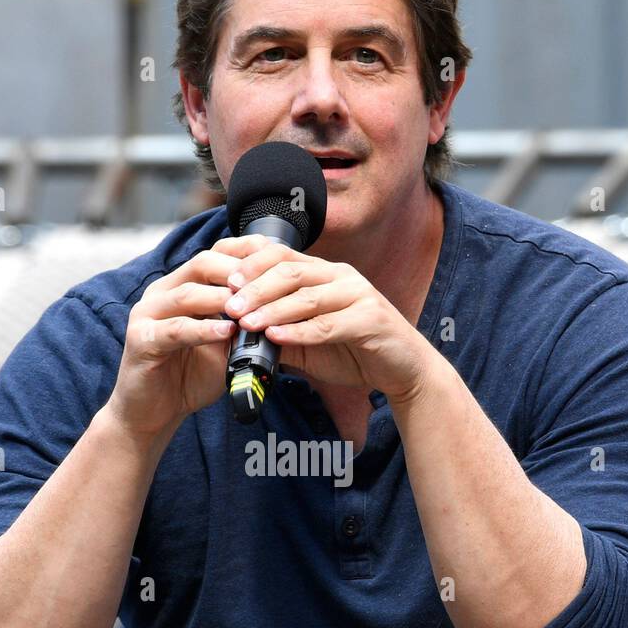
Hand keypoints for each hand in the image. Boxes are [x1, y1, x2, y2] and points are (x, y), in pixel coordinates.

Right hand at [105, 233, 271, 439]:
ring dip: (222, 300)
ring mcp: (147, 314)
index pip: (215, 256)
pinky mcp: (140, 340)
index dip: (245, 256)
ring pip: (188, 294)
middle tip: (268, 285)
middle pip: (202, 265)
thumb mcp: (224, 346)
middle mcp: (162, 293)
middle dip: (238, 274)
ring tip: (249, 309)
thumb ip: (241, 325)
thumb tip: (276, 311)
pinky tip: (226, 333)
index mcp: (181, 287)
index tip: (277, 265)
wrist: (153, 413)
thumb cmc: (188, 377)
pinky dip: (203, 330)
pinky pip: (176, 330)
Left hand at [223, 242, 434, 400]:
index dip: (252, 267)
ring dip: (272, 310)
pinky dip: (300, 332)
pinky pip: (329, 325)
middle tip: (229, 305)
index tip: (225, 284)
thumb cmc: (355, 351)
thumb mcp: (310, 342)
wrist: (402, 369)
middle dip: (256, 288)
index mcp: (326, 274)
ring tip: (246, 323)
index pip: (282, 258)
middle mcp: (342, 277)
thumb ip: (281, 333)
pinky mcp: (371, 320)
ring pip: (307, 297)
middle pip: (291, 272)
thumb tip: (240, 336)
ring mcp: (359, 295)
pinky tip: (276, 338)